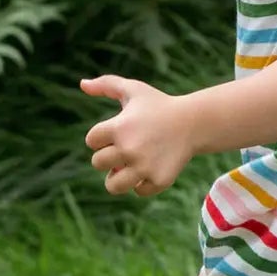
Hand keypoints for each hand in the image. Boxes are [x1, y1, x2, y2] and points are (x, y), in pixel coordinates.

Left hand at [80, 75, 194, 196]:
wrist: (194, 122)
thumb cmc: (159, 105)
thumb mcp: (134, 89)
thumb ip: (106, 84)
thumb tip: (82, 84)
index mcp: (118, 127)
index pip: (91, 141)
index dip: (102, 138)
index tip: (118, 132)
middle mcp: (128, 149)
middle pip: (98, 163)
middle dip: (109, 157)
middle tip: (126, 149)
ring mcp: (144, 167)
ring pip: (113, 186)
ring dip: (118, 178)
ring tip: (128, 168)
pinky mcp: (159, 180)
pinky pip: (139, 191)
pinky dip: (143, 184)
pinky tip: (150, 170)